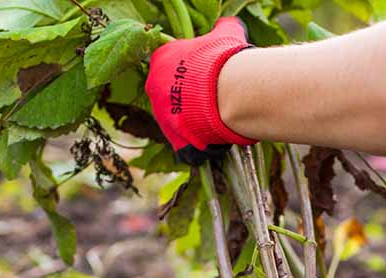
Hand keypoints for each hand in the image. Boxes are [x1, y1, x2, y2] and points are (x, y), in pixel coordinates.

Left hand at [145, 17, 256, 163]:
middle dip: (190, 99)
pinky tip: (216, 137)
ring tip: (219, 116)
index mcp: (160, 60)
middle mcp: (154, 88)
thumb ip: (221, 29)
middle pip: (171, 95)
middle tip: (214, 97)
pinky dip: (200, 144)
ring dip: (196, 121)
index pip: (168, 66)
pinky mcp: (174, 140)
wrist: (231, 92)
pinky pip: (187, 145)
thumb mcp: (224, 35)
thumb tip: (229, 25)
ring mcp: (162, 116)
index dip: (190, 73)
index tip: (205, 76)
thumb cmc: (224, 60)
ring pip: (179, 120)